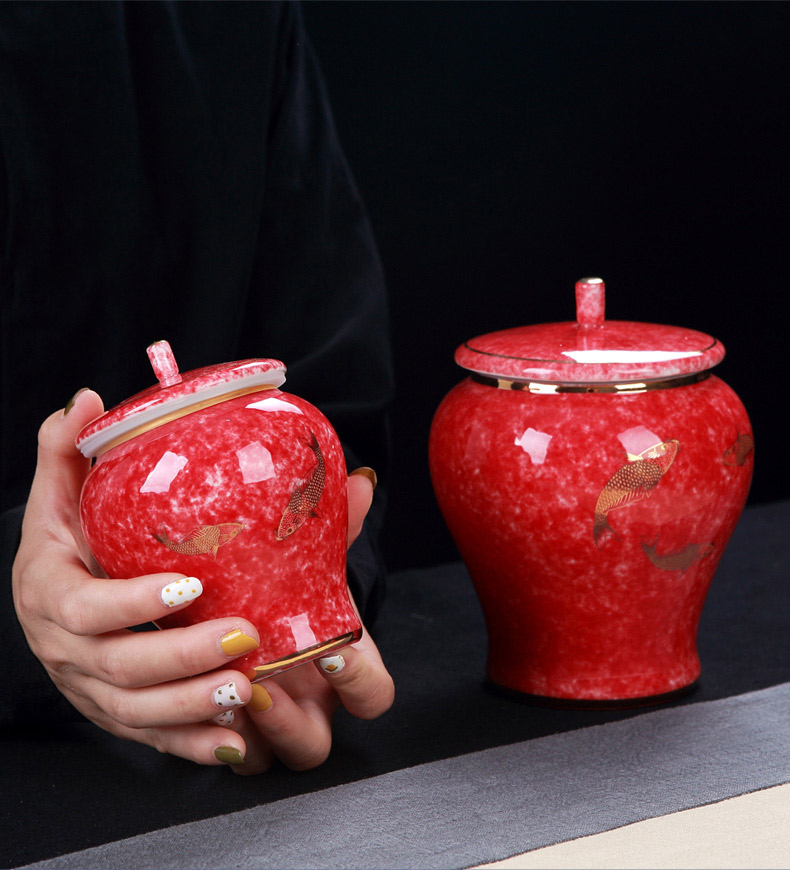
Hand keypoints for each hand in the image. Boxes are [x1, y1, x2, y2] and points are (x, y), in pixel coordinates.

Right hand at [12, 389, 392, 771]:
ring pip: (137, 711)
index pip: (85, 607)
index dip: (132, 603)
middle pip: (120, 666)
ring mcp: (90, 688)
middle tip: (242, 638)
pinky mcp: (116, 711)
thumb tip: (85, 401)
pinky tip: (234, 742)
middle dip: (181, 658)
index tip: (187, 586)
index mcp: (50, 593)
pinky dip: (192, 744)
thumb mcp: (59, 496)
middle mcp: (66, 650)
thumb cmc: (66, 542)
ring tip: (246, 689)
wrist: (52, 598)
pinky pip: (152, 738)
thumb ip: (66, 450)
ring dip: (192, 706)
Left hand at [218, 469, 393, 773]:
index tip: (335, 649)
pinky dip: (204, 737)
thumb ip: (334, 524)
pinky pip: (218, 755)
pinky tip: (184, 699)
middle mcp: (307, 705)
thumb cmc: (286, 583)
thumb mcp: (308, 557)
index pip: (373, 696)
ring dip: (246, 732)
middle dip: (291, 720)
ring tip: (217, 685)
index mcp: (340, 668)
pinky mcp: (224, 731)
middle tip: (262, 682)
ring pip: (264, 758)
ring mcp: (266, 727)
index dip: (361, 682)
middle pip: (314, 747)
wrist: (243, 600)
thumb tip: (361, 481)